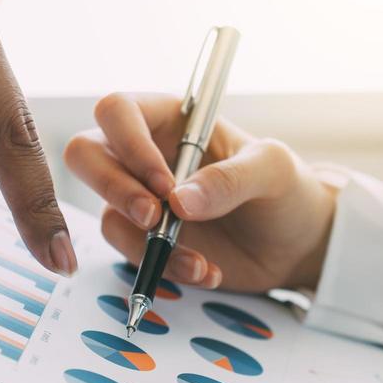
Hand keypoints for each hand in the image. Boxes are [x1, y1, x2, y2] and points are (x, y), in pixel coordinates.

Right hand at [63, 93, 335, 292]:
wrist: (296, 245)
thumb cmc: (285, 190)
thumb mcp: (273, 171)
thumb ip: (230, 179)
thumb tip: (179, 201)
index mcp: (170, 118)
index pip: (118, 111)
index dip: (128, 143)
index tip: (164, 183)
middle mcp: (144, 154)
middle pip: (85, 153)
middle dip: (112, 188)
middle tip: (154, 218)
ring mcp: (139, 198)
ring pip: (106, 213)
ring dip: (147, 243)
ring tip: (200, 262)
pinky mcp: (144, 239)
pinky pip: (130, 252)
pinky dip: (164, 268)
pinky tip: (206, 272)